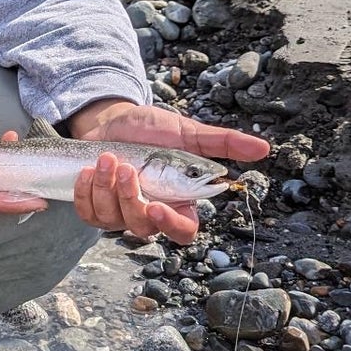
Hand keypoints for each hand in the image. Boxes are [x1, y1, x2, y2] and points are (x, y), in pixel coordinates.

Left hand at [64, 95, 269, 245]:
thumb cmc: (150, 130)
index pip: (184, 231)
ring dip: (106, 188)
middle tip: (126, 167)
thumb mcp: (187, 132)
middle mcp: (151, 212)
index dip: (172, 225)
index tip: (157, 208)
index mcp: (178, 200)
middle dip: (130, 198)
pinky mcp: (96, 209)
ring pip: (114, 221)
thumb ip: (222, 143)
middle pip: (144, 228)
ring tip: (106, 158)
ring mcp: (121, 214)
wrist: (110, 119)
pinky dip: (87, 191)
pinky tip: (88, 170)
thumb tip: (263, 148)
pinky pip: (89, 214)